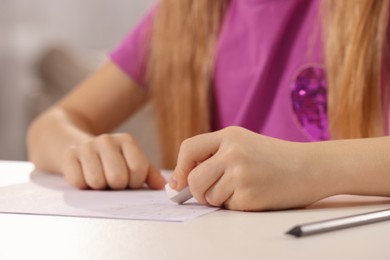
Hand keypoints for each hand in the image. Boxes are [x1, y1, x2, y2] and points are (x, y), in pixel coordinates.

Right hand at [61, 133, 165, 189]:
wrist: (80, 147)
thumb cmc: (113, 161)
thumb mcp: (133, 164)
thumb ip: (150, 174)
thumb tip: (161, 185)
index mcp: (127, 141)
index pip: (138, 169)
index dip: (135, 182)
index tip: (130, 181)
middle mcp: (107, 140)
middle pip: (117, 177)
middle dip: (117, 186)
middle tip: (113, 182)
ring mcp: (87, 146)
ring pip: (97, 181)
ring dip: (99, 187)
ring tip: (100, 179)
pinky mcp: (69, 155)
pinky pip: (78, 182)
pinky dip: (83, 186)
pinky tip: (85, 176)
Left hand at [170, 126, 328, 210]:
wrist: (310, 167)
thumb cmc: (274, 157)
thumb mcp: (242, 144)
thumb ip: (212, 156)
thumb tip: (179, 182)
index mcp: (230, 135)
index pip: (188, 149)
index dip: (180, 167)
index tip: (179, 181)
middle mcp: (233, 152)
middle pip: (193, 179)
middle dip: (196, 191)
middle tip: (208, 192)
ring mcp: (241, 174)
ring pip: (208, 196)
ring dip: (219, 199)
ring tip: (241, 188)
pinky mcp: (250, 195)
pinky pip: (227, 207)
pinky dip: (236, 205)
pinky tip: (253, 194)